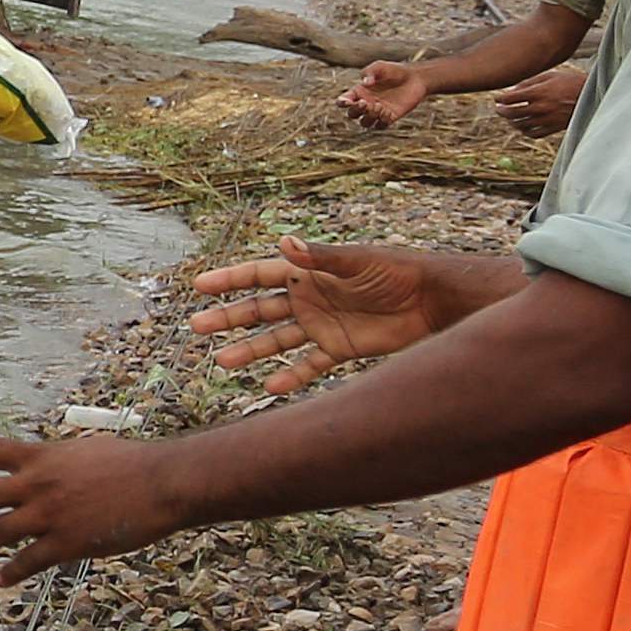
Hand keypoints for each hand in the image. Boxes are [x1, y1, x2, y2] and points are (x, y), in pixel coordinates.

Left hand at [0, 431, 187, 583]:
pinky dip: (11, 572)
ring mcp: (50, 513)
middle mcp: (37, 483)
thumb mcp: (82, 453)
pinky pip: (30, 561)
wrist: (165, 482)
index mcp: (39, 457)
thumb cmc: (131, 464)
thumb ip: (53, 464)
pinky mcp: (69, 541)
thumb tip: (38, 471)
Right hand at [187, 241, 445, 395]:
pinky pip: (308, 365)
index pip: (259, 275)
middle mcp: (309, 298)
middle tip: (197, 326)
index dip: (230, 280)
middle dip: (229, 317)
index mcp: (308, 272)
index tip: (200, 286)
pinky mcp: (339, 348)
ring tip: (222, 361)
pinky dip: (290, 376)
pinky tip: (269, 387)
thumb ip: (321, 256)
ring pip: (276, 340)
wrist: (434, 301)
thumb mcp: (357, 261)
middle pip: (259, 310)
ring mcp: (322, 325)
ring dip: (250, 350)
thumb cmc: (398, 271)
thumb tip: (285, 242)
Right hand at [342, 60, 428, 128]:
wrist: (415, 78)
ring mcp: (377, 112)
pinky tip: (388, 110)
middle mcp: (366, 103)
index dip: (342, 103)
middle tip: (364, 103)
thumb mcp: (380, 66)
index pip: (344, 101)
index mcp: (359, 92)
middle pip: (352, 114)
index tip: (347, 101)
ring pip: (365, 122)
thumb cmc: (394, 70)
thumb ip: (370, 72)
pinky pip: (380, 125)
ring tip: (379, 106)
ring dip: (369, 117)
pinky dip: (382, 120)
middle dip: (356, 110)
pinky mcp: (390, 117)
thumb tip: (365, 83)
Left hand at [500, 71, 581, 136]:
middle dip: (502, 111)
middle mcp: (540, 107)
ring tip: (510, 117)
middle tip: (499, 108)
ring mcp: (547, 119)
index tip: (497, 98)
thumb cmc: (570, 81)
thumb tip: (512, 90)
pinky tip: (523, 126)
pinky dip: (525, 131)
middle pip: (512, 113)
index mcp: (538, 92)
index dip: (500, 99)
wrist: (592, 94)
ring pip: (520, 126)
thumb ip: (530, 82)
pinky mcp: (554, 128)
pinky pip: (533, 134)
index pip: (510, 98)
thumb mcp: (550, 75)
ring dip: (512, 122)